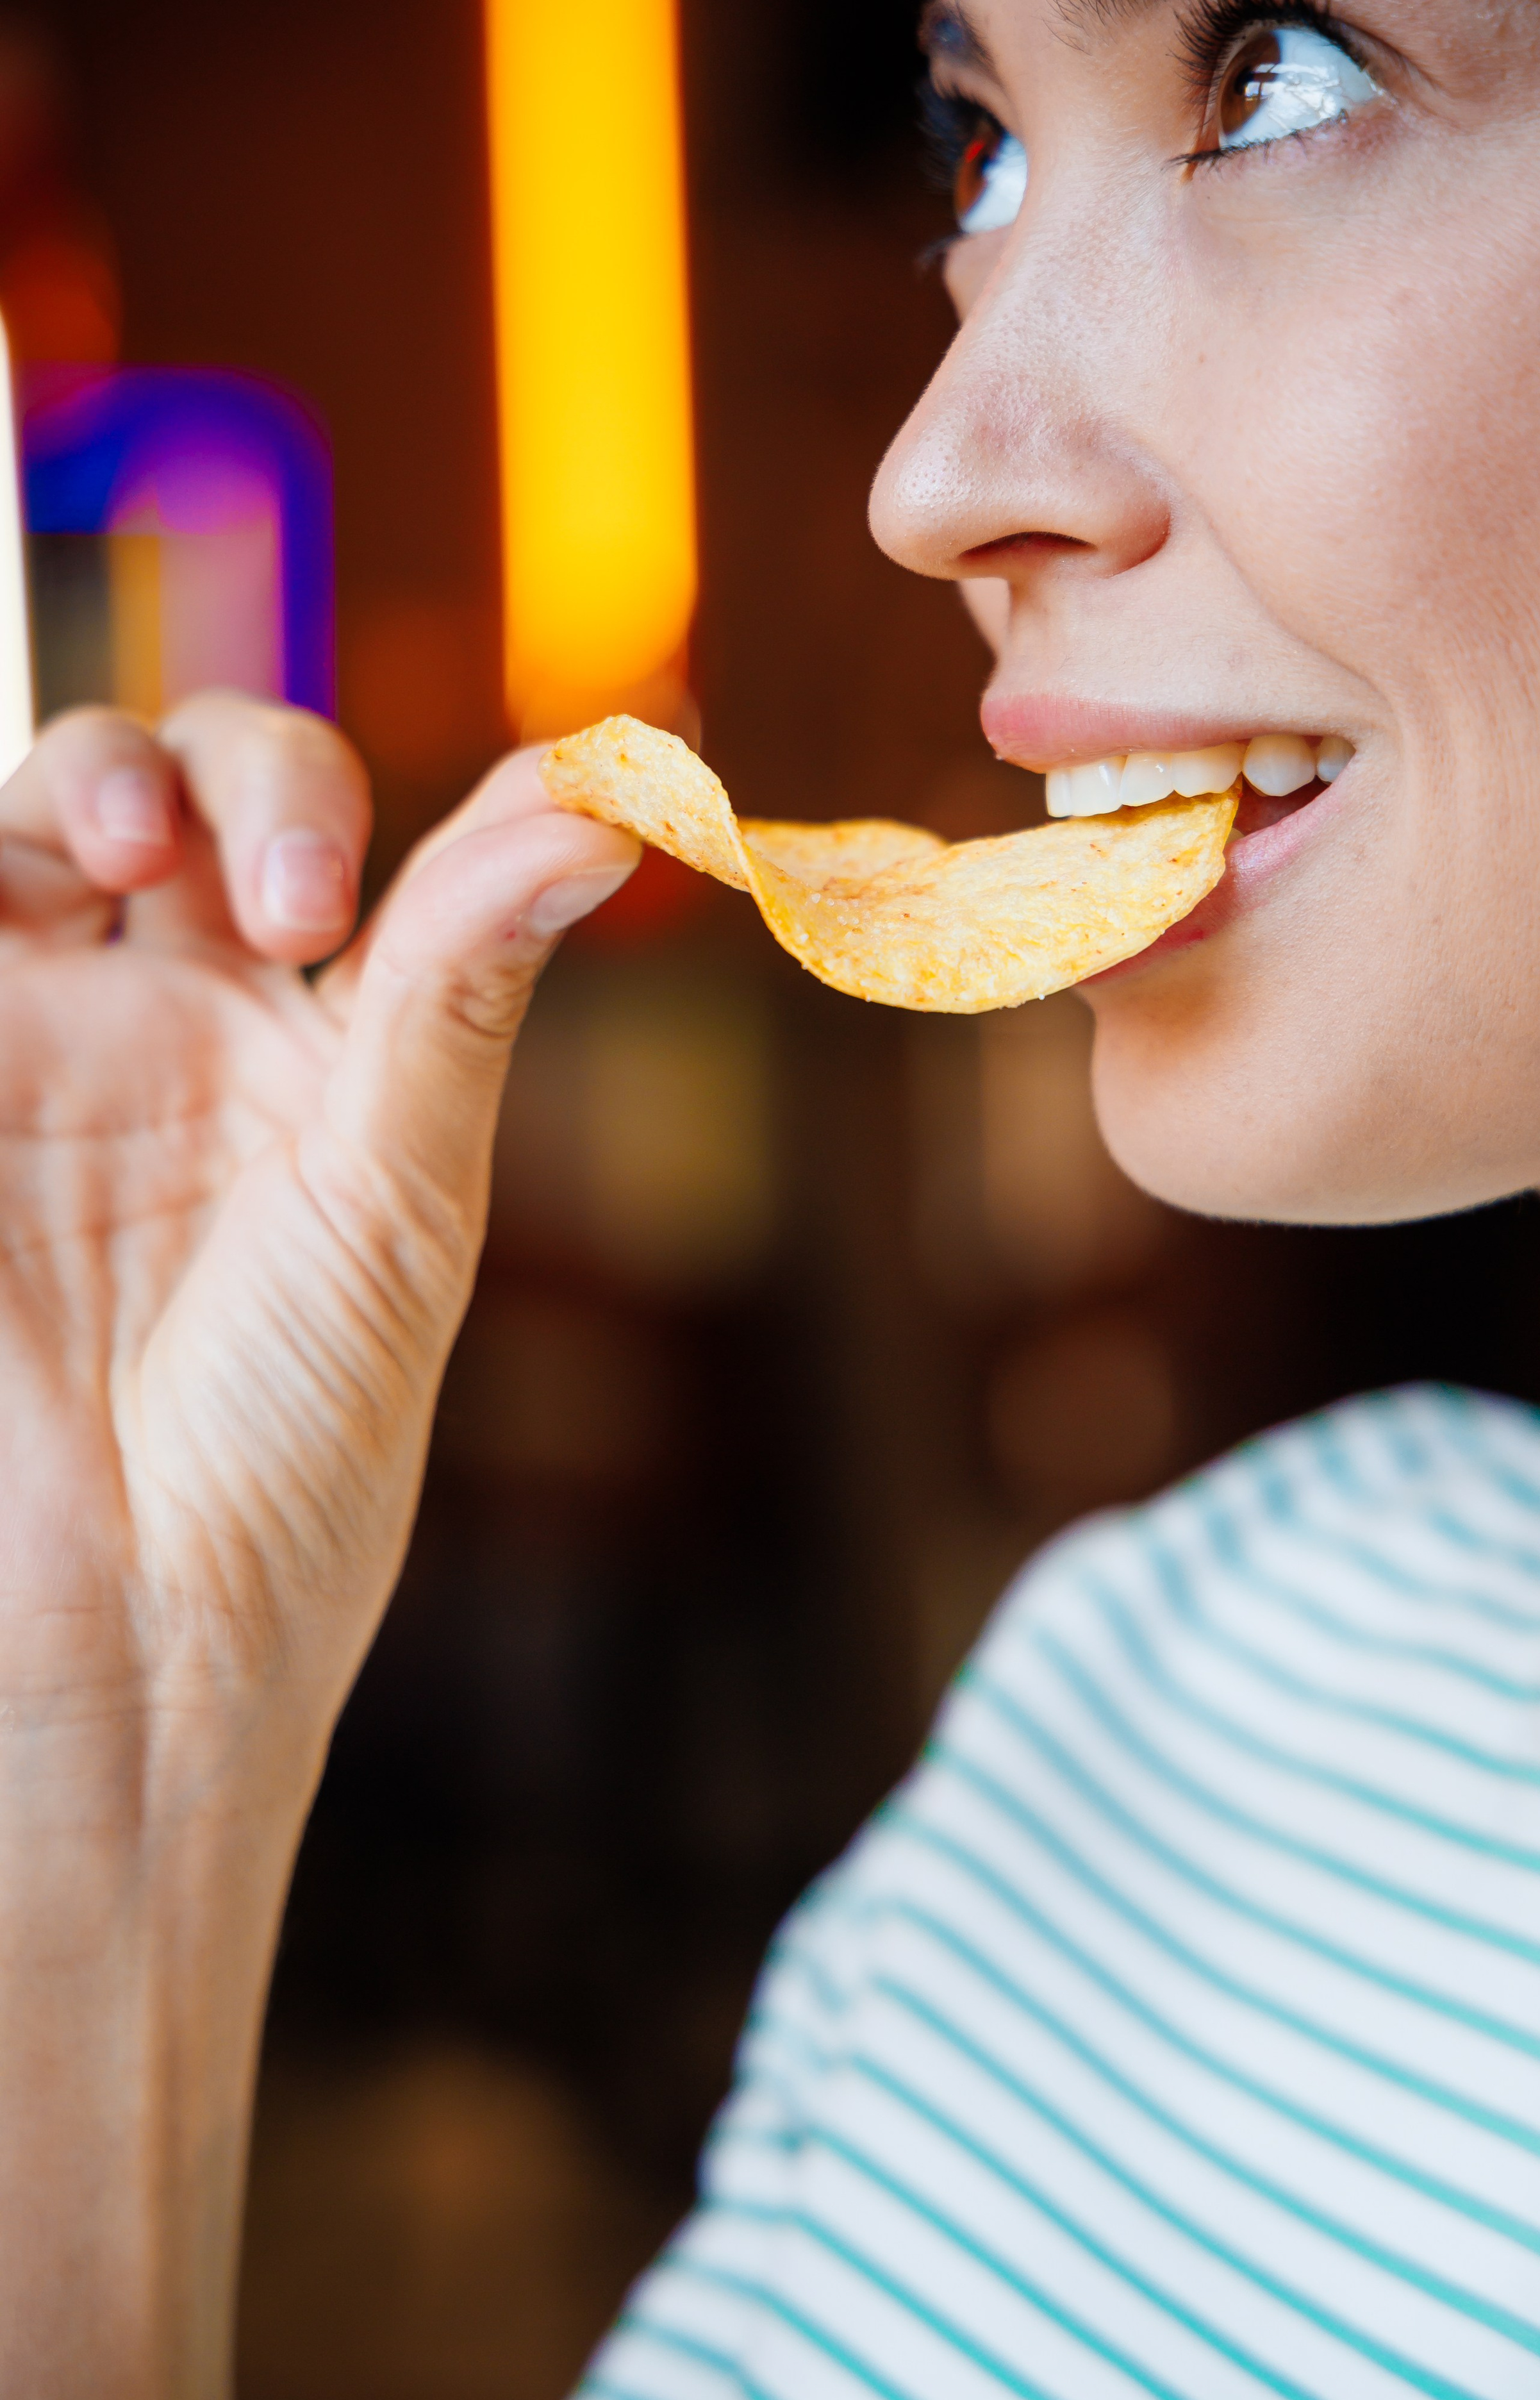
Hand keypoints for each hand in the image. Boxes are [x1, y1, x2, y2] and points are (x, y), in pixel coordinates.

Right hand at [0, 690, 636, 2399]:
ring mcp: (20, 1051)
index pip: (307, 825)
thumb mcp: (395, 1193)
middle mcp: (149, 1020)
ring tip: (126, 851)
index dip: (346, 783)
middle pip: (161, 784)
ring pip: (22, 821)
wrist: (128, 1628)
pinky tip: (27, 896)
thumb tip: (620, 798)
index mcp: (293, 1040)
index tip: (466, 819)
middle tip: (290, 900)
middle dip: (212, 771)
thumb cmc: (289, 1445)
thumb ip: (463, 977)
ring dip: (80, 776)